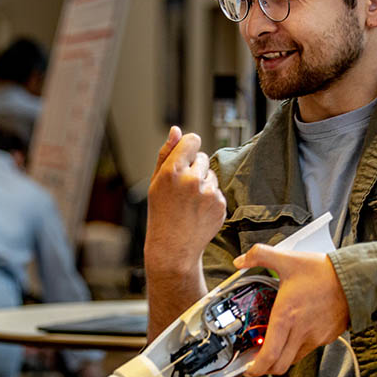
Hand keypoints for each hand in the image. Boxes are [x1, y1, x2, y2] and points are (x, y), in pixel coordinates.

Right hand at [145, 126, 225, 275]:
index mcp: (172, 171)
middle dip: (195, 168)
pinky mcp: (220, 204)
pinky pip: (218, 191)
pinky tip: (198, 211)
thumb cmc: (161, 213)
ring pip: (211, 175)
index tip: (185, 158)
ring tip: (190, 203)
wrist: (173, 247)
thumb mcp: (156, 182)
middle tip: (182, 190)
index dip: (189, 148)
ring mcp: (208, 193)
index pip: (192, 140)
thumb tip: (176, 129)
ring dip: (203, 183)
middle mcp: (191, 180)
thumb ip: (166, 153)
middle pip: (203, 157)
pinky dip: (210, 198)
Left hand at [233, 244, 349, 376]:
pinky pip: (307, 349)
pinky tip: (292, 336)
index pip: (269, 355)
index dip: (256, 368)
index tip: (247, 369)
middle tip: (255, 362)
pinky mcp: (326, 337)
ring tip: (271, 348)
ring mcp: (315, 337)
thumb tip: (239, 260)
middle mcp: (300, 331)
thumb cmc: (323, 272)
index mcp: (286, 316)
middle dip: (265, 368)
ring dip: (280, 359)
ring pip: (293, 359)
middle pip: (280, 365)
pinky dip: (296, 349)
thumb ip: (259, 255)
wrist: (357, 278)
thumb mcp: (287, 259)